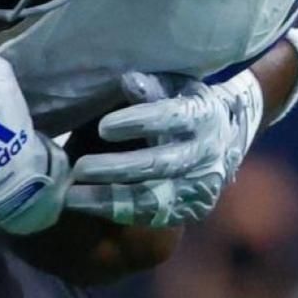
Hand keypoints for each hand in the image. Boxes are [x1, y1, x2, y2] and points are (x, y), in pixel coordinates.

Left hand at [65, 70, 263, 226]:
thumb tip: (128, 81)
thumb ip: (151, 86)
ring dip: (110, 198)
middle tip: (79, 168)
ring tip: (71, 196)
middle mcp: (205, 154)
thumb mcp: (174, 86)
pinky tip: (88, 206)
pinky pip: (152, 216)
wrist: (225, 136)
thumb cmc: (184, 102)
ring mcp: (200, 186)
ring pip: (153, 197)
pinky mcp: (191, 209)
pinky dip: (118, 212)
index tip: (103, 127)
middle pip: (159, 165)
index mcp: (203, 115)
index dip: (138, 123)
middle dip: (116, 168)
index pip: (171, 118)